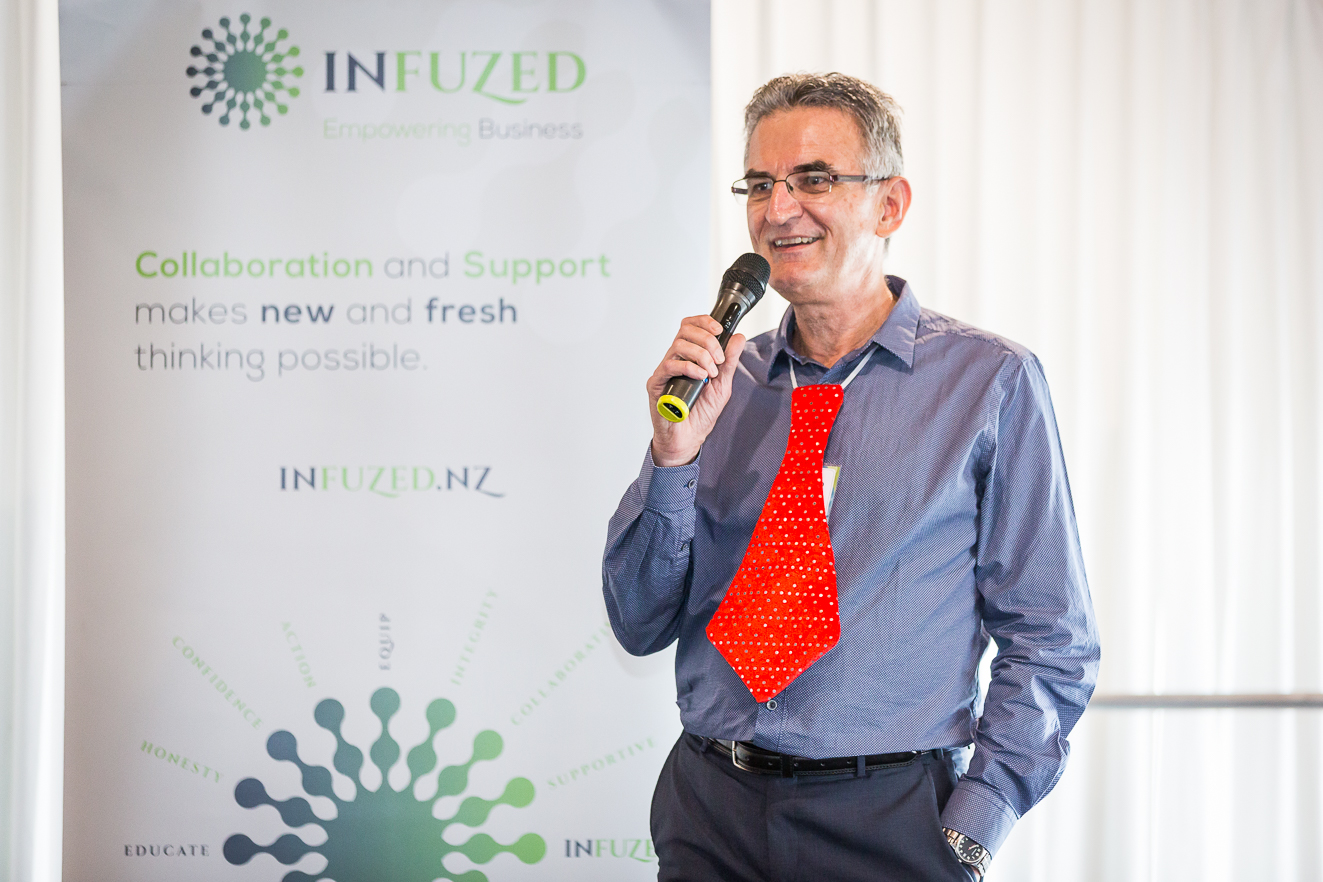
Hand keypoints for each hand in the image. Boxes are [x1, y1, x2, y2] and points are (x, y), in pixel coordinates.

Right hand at [647, 315, 745, 466]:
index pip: (691, 326)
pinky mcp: (657, 383)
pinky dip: (689, 367)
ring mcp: (665, 370)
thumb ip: (729, 362)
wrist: (689, 438)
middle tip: (719, 359)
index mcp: (689, 356)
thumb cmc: (701, 413)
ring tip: (711, 373)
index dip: (704, 322)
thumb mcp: (723, 385)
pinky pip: (669, 365)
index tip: (719, 329)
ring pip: (679, 345)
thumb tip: (738, 337)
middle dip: (708, 341)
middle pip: (685, 331)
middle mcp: (675, 359)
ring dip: (701, 356)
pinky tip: (700, 377)